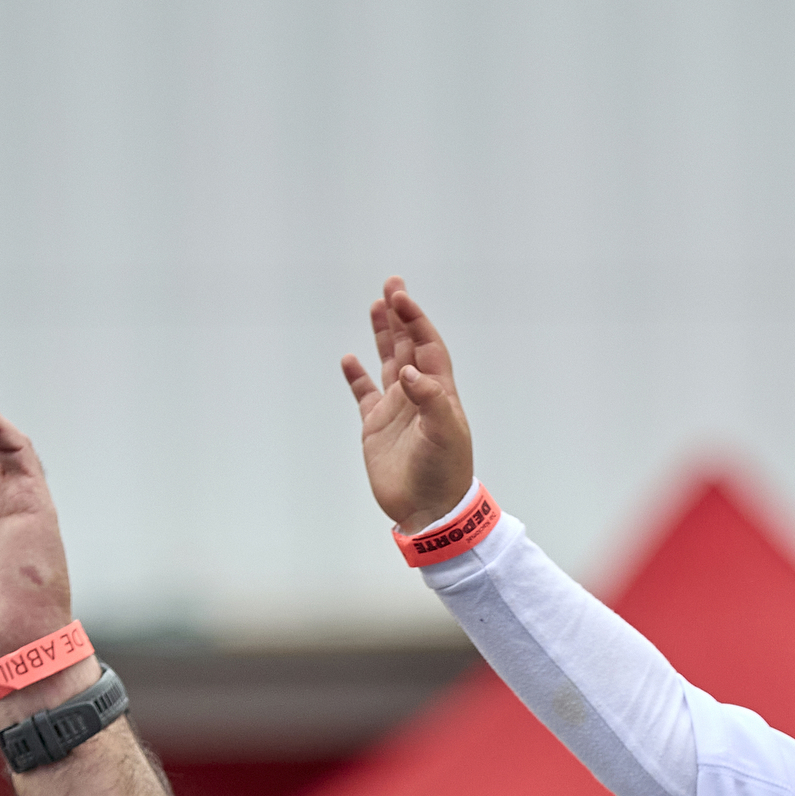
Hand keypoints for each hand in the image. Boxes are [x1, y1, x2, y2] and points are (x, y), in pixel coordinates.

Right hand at [342, 276, 477, 531]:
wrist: (429, 511)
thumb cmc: (444, 473)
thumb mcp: (445, 434)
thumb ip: (430, 399)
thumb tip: (408, 372)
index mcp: (438, 392)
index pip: (426, 346)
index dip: (415, 320)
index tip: (399, 297)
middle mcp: (417, 395)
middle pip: (408, 346)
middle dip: (400, 316)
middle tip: (391, 284)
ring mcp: (396, 410)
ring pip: (388, 363)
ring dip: (383, 336)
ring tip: (375, 307)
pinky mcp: (376, 428)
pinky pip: (365, 394)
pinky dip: (357, 377)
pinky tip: (349, 359)